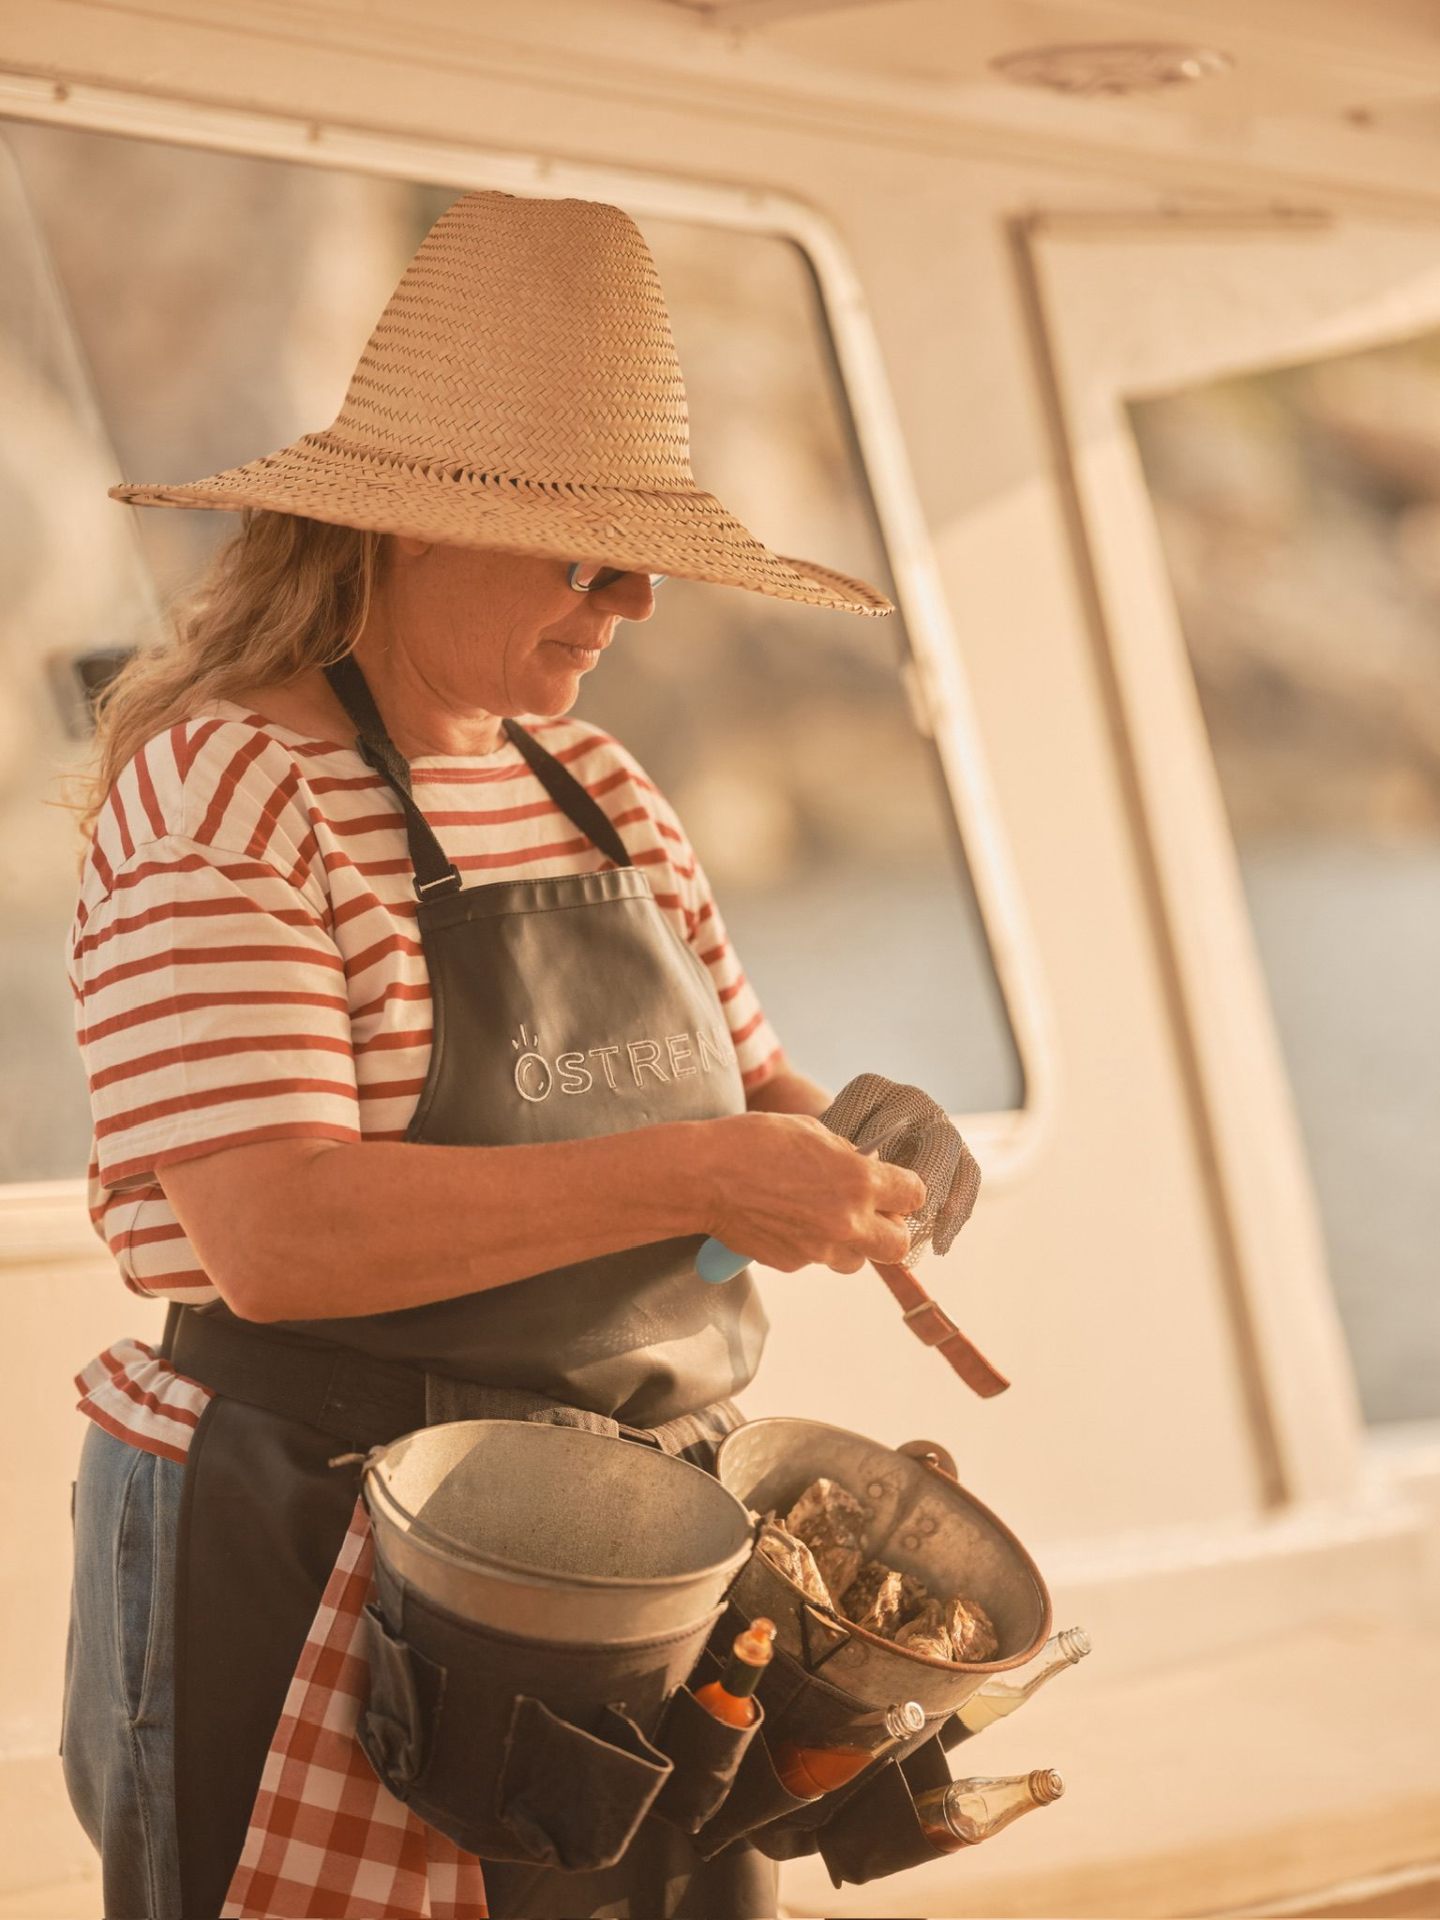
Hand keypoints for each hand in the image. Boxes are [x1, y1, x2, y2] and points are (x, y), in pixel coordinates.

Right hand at [693, 1112, 927, 1274]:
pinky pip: (817, 1259)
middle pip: (898, 1245)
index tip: (895, 1186)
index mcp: (859, 1181)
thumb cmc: (754, 1142)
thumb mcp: (812, 1131)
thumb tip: (865, 1166)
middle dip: (890, 1229)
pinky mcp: (794, 1264)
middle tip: (872, 1212)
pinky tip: (789, 1220)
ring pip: (858, 1259)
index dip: (906, 1189)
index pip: (914, 1196)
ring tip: (825, 1217)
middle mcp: (848, 1221)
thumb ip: (847, 1154)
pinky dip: (812, 1245)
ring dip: (852, 1242)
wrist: (704, 1177)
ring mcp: (820, 1249)